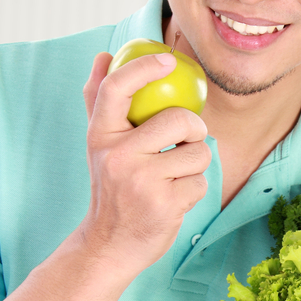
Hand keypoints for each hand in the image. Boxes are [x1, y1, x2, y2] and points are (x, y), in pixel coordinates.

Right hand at [79, 50, 211, 278]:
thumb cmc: (111, 187)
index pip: (116, 89)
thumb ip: (99, 101)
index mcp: (100, 136)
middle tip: (189, 139)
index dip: (143, 68)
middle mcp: (118, 156)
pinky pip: (201, 183)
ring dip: (197, 165)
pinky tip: (174, 199)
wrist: (109, 245)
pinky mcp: (166, 205)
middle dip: (195, 129)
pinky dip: (194, 191)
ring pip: (199, 153)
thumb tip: (104, 55)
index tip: (168, 60)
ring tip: (176, 176)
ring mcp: (143, 182)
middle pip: (181, 120)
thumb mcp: (99, 146)